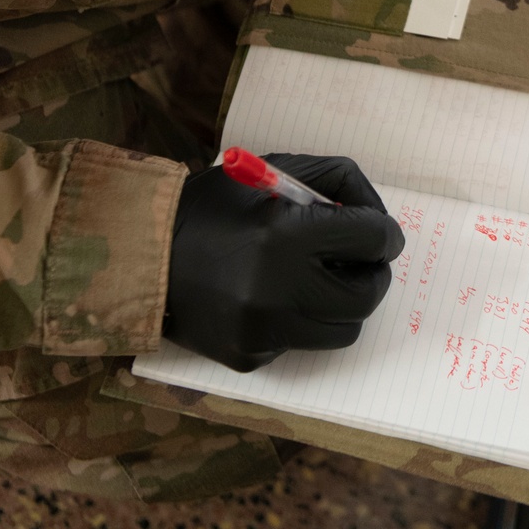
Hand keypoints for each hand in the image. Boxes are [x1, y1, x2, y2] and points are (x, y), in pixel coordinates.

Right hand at [164, 153, 404, 371]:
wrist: (144, 255)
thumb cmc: (214, 205)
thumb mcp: (272, 171)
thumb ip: (332, 181)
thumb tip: (377, 214)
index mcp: (285, 234)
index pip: (372, 238)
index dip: (383, 231)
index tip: (378, 231)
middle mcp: (277, 289)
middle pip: (366, 294)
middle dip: (371, 272)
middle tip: (359, 258)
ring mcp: (263, 331)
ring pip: (344, 328)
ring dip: (342, 301)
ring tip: (318, 277)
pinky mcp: (250, 357)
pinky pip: (302, 343)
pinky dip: (301, 320)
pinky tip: (273, 296)